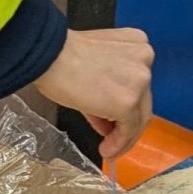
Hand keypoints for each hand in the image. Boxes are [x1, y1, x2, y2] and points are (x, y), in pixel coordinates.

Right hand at [33, 28, 153, 160]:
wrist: (47, 56)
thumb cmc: (59, 56)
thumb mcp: (92, 63)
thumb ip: (108, 86)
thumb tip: (108, 119)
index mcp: (136, 42)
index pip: (137, 80)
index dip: (126, 102)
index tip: (112, 117)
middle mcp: (145, 57)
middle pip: (142, 99)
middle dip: (125, 122)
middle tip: (109, 136)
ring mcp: (140, 80)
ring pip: (139, 117)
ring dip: (123, 136)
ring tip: (108, 149)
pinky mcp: (129, 102)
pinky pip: (128, 130)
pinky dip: (119, 143)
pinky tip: (106, 151)